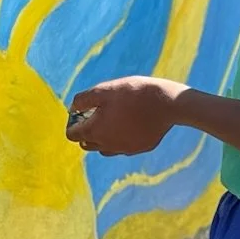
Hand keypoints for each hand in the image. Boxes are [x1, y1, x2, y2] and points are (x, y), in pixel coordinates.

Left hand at [66, 76, 185, 156]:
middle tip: (96, 114)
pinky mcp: (140, 148)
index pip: (72, 135)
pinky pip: (124, 147)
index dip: (73, 122)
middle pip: (86, 144)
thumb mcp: (104, 90)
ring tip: (112, 119)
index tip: (82, 111)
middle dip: (86, 131)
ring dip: (102, 137)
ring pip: (104, 148)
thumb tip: (72, 108)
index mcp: (95, 131)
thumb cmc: (133, 94)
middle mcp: (107, 145)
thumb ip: (83, 100)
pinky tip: (130, 123)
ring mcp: (125, 149)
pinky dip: (121, 138)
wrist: (167, 103)